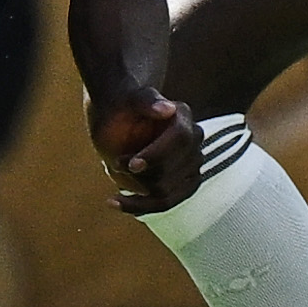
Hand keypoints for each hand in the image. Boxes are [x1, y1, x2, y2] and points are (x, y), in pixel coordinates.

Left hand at [89, 89, 199, 215]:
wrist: (117, 121)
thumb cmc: (121, 107)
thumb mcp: (128, 99)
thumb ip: (146, 101)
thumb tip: (168, 109)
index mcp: (183, 117)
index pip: (181, 139)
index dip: (157, 155)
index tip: (132, 165)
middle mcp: (193, 141)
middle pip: (171, 172)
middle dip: (140, 174)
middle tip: (116, 163)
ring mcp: (191, 164)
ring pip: (166, 194)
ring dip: (136, 190)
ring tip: (114, 174)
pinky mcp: (182, 184)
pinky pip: (164, 203)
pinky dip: (138, 206)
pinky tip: (114, 201)